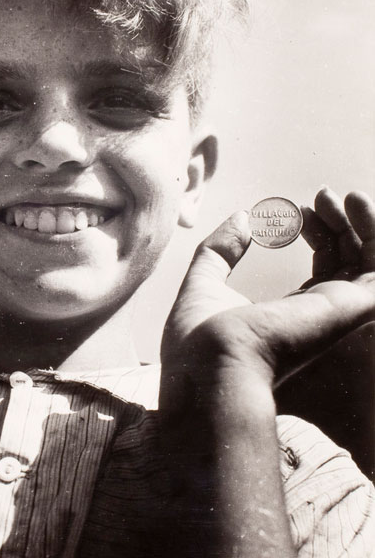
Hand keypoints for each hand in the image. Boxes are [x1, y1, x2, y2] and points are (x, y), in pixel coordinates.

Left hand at [161, 188, 374, 409]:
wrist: (211, 363)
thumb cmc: (200, 338)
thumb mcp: (204, 284)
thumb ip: (220, 252)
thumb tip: (240, 218)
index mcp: (290, 318)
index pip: (321, 272)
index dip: (317, 236)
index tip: (297, 211)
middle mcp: (320, 319)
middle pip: (348, 263)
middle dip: (339, 226)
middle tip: (321, 196)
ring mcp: (338, 315)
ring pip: (366, 260)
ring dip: (359, 223)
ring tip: (336, 194)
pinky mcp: (353, 307)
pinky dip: (371, 229)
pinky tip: (354, 201)